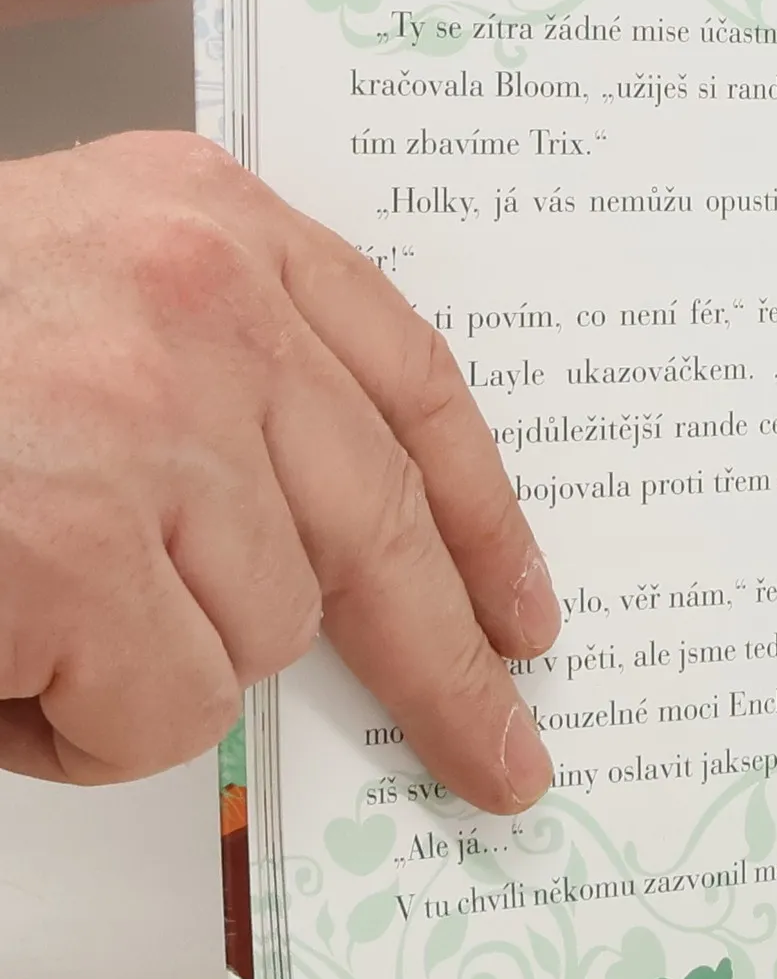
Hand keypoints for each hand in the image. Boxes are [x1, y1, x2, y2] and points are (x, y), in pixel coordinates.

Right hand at [0, 133, 557, 810]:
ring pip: (262, 631)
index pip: (412, 382)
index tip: (524, 611)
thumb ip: (215, 392)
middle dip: (444, 665)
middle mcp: (199, 301)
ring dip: (152, 668)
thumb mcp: (69, 302)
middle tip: (497, 757)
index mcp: (203, 221)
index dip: (483, 514)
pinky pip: (163, 714)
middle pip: (382, 525)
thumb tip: (332, 567)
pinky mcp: (78, 547)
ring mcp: (147, 421)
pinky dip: (75, 732)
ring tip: (21, 615)